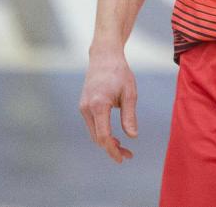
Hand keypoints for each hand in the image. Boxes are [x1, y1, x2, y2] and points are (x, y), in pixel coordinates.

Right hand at [78, 48, 138, 162]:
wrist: (104, 56)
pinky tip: (113, 137)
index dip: (113, 150)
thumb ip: (129, 116)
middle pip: (97, 138)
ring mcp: (83, 107)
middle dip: (111, 149)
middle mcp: (87, 108)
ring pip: (93, 133)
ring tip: (122, 147)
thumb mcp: (130, 93)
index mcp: (98, 105)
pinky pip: (92, 125)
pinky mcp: (83, 105)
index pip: (104, 136)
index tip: (123, 158)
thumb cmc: (119, 73)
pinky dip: (101, 133)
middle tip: (128, 155)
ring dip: (106, 142)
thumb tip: (132, 136)